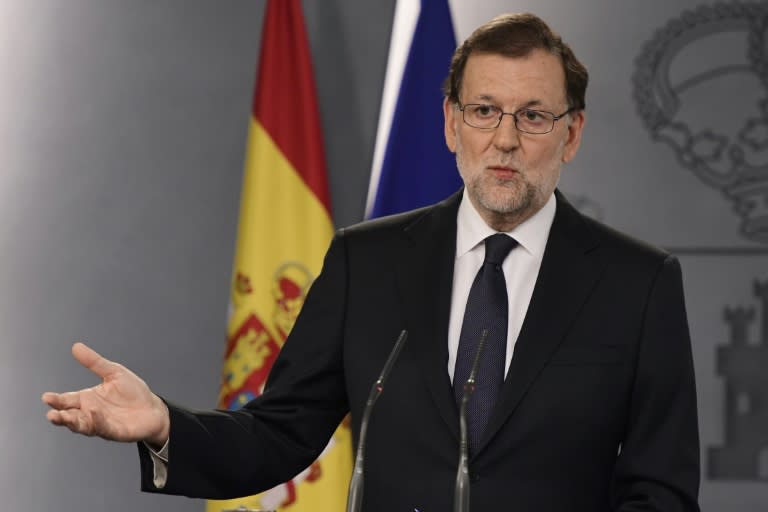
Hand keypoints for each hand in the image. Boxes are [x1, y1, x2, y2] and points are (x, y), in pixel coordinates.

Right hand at [42, 342, 169, 446]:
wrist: (153, 408)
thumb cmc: (132, 392)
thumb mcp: (114, 373)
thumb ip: (95, 363)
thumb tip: (76, 346)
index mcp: (87, 399)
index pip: (67, 400)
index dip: (56, 400)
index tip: (46, 397)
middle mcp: (90, 413)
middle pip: (70, 416)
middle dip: (60, 415)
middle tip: (51, 413)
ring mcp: (100, 424)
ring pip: (81, 425)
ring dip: (72, 422)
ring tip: (64, 417)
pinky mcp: (113, 431)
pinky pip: (102, 428)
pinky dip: (97, 421)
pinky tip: (93, 412)